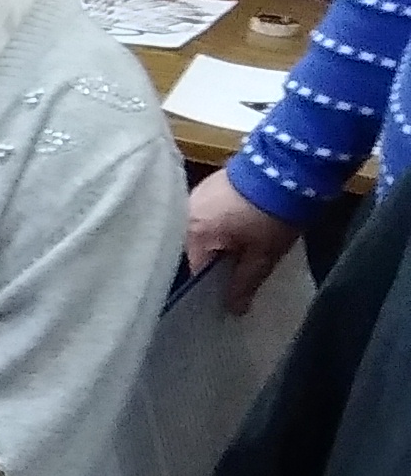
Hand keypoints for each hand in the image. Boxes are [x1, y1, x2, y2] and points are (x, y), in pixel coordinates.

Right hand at [182, 171, 304, 314]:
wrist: (289, 164)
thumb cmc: (273, 215)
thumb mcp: (264, 254)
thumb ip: (245, 283)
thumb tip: (233, 311)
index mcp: (194, 235)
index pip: (198, 271)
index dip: (217, 282)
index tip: (236, 287)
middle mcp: (185, 215)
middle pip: (198, 249)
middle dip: (218, 259)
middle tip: (246, 263)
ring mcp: (195, 196)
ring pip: (203, 231)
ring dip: (220, 238)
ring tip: (246, 240)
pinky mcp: (208, 184)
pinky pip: (208, 213)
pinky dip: (221, 221)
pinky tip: (242, 221)